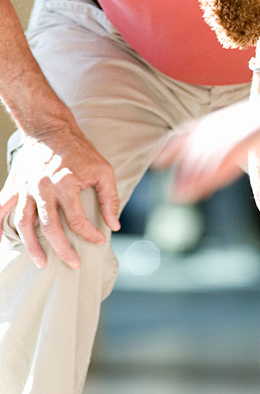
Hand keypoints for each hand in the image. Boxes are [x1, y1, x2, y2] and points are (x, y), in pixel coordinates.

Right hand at [0, 125, 119, 268]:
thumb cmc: (81, 150)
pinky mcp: (16, 186)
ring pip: (23, 224)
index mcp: (65, 185)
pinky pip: (2, 208)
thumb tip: (114, 225)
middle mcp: (42, 189)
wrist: (51, 130)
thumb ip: (110, 198)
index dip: (90, 234)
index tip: (100, 241)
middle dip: (62, 249)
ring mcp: (26, 189)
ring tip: (41, 262)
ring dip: (31, 245)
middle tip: (73, 264)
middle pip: (49, 228)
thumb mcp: (104, 170)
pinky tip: (2, 242)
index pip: (77, 220)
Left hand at [155, 100, 259, 201]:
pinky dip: (210, 177)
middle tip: (174, 194)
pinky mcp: (242, 141)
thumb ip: (232, 137)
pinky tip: (204, 189)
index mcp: (216, 119)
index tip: (158, 163)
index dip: (170, 149)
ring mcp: (228, 133)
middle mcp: (217, 125)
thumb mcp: (247, 123)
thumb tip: (228, 150)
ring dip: (190, 180)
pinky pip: (221, 161)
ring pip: (203, 160)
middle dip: (182, 174)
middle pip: (192, 152)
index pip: (185, 134)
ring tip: (181, 197)